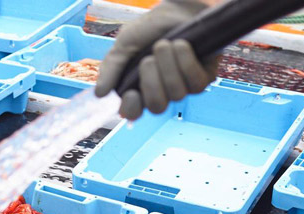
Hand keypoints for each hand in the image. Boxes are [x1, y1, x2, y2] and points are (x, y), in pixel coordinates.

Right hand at [95, 0, 219, 119]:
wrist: (176, 6)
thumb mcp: (124, 44)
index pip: (134, 113)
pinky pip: (195, 83)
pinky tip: (181, 46)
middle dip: (152, 81)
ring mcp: (183, 87)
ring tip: (165, 44)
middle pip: (157, 107)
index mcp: (138, 89)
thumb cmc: (150, 28)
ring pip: (176, 94)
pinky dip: (186, 62)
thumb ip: (111, 68)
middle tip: (149, 58)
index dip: (132, 109)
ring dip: (168, 65)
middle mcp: (161, 92)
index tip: (131, 93)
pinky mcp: (204, 78)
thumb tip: (100, 94)